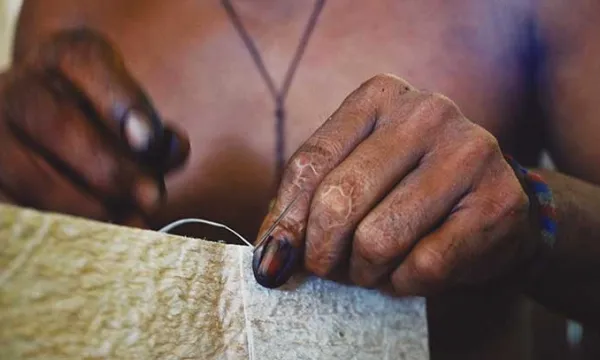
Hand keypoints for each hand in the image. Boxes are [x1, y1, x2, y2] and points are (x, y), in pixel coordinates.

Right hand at [0, 28, 188, 225]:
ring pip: (30, 175)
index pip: (86, 63)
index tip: (149, 142)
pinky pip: (16, 211)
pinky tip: (94, 241)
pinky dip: (60, 230)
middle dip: (111, 168)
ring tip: (130, 224)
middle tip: (152, 198)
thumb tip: (172, 150)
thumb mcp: (130, 117)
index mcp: (63, 59)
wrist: (43, 137)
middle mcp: (18, 88)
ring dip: (88, 207)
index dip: (120, 103)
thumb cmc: (101, 129)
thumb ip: (155, 134)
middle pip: (58, 124)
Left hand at [253, 74, 536, 294]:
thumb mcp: (352, 177)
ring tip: (370, 269)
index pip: (310, 163)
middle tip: (327, 269)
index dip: (285, 221)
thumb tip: (269, 259)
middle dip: (322, 252)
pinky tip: (408, 271)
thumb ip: (305, 205)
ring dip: (364, 271)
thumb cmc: (405, 190)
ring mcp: (469, 152)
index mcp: (380, 95)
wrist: (488, 204)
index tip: (275, 258)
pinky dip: (403, 283)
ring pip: (379, 239)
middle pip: (339, 199)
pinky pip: (424, 265)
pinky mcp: (499, 200)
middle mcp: (426, 112)